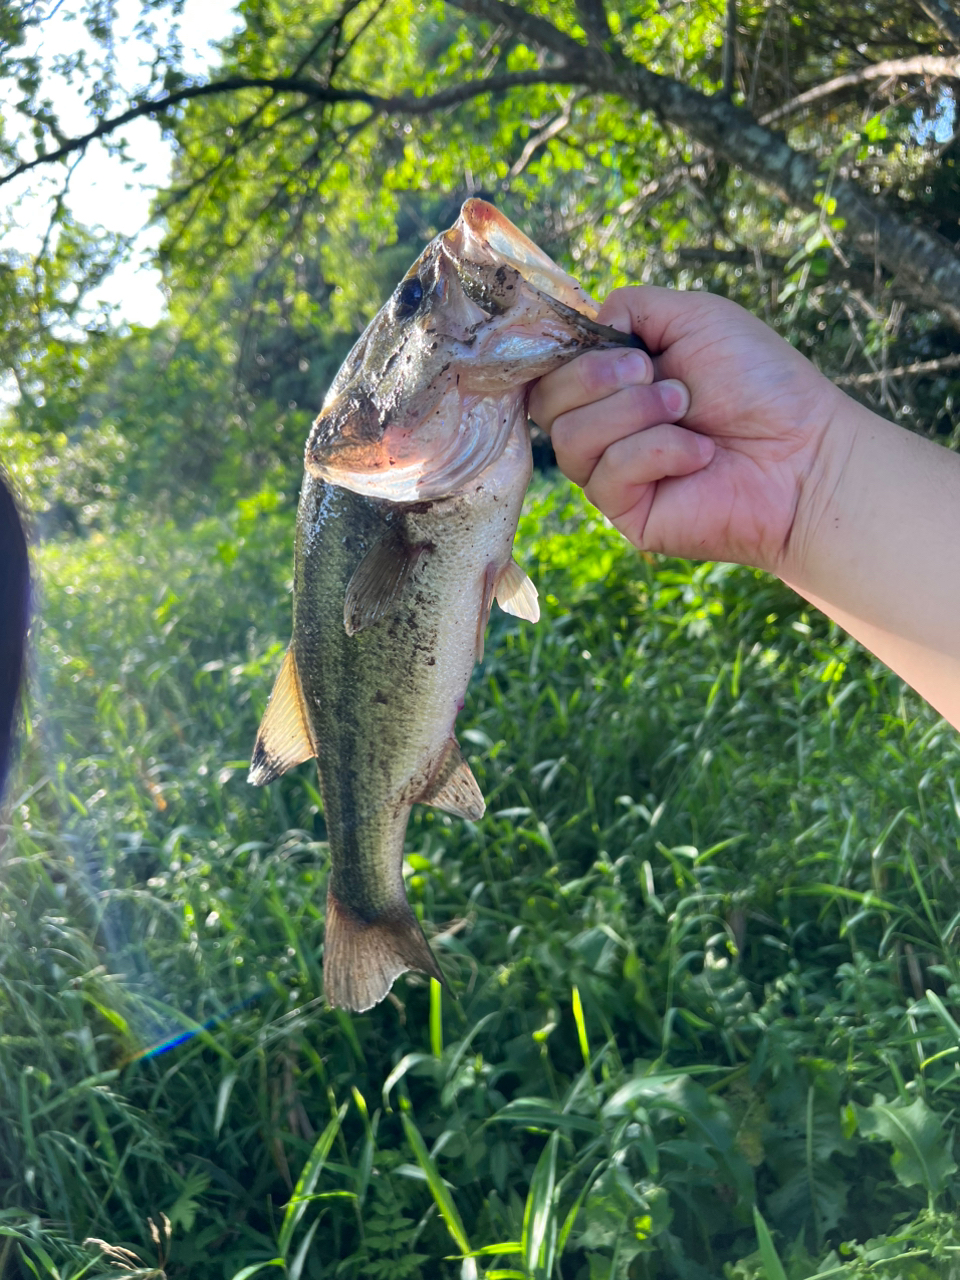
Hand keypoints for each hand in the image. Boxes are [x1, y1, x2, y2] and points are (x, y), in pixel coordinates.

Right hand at [528, 286, 844, 576]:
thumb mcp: (695, 317)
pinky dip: (658, 451)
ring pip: (570, 438)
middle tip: (659, 376)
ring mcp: (611, 474)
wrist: (805, 451)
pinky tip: (701, 454)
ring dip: (634, 412)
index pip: (548, 369)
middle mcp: (603, 428)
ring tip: (687, 409)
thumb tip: (588, 326)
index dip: (568, 355)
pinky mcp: (626, 512)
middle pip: (546, 403)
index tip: (620, 348)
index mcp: (611, 382)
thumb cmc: (759, 383)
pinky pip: (607, 474)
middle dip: (598, 378)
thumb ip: (631, 307)